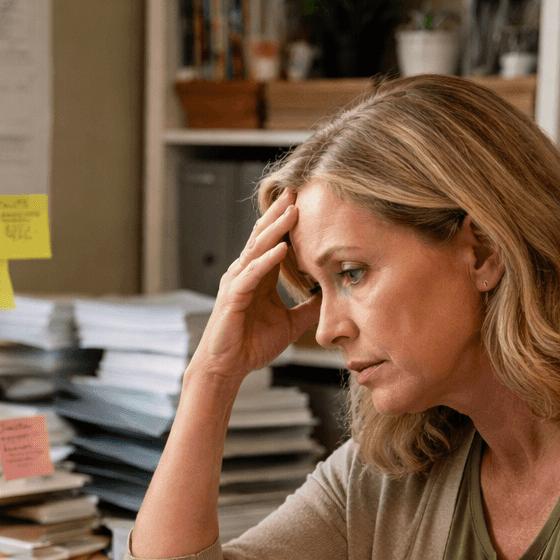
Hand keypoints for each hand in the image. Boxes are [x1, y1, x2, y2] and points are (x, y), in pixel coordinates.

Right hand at [191, 190, 321, 382]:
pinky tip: (281, 248)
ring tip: (291, 210)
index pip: (273, 242)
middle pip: (262, 237)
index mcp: (257, 277)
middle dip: (279, 213)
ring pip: (256, 249)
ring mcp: (236, 284)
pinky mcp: (232, 298)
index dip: (287, 223)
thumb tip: (332, 296)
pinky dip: (266, 261)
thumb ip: (308, 308)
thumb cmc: (251, 346)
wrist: (227, 369)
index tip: (305, 201)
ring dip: (275, 229)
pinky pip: (251, 275)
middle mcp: (244, 274)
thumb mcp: (290, 324)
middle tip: (296, 190)